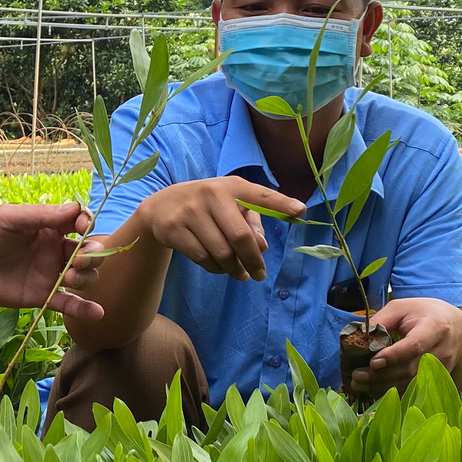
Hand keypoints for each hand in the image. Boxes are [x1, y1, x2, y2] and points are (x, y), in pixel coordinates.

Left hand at [0, 203, 105, 321]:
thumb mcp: (7, 218)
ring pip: (82, 276)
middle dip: (93, 254)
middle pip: (88, 250)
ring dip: (86, 277)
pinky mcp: (39, 296)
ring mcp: (47, 273)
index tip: (83, 227)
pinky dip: (84, 308)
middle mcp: (52, 248)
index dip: (87, 223)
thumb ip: (40, 215)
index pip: (79, 221)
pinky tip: (97, 313)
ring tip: (69, 278)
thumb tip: (76, 210)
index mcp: (46, 225)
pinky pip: (67, 303)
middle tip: (78, 260)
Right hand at [129, 176, 303, 280]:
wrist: (160, 206)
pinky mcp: (174, 229)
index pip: (259, 195)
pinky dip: (216, 268)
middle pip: (240, 236)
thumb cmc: (206, 206)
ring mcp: (190, 211)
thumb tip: (261, 247)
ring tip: (240, 274)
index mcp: (231, 186)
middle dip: (253, 260)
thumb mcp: (228, 205)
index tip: (301, 211)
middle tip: (260, 275)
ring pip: (221, 252)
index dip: (281, 203)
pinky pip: (203, 258)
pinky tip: (219, 268)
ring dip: (234, 268)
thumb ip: (250, 222)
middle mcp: (211, 194)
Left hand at [346, 298, 461, 399]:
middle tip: (357, 375)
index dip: (395, 355)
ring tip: (358, 384)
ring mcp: (442, 369)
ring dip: (383, 387)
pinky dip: (390, 392)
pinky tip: (372, 389)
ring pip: (411, 384)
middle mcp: (443, 351)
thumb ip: (381, 321)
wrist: (457, 330)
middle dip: (381, 375)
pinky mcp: (436, 380)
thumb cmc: (424, 314)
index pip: (416, 345)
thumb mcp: (402, 308)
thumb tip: (358, 338)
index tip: (373, 362)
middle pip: (411, 369)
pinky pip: (412, 390)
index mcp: (435, 327)